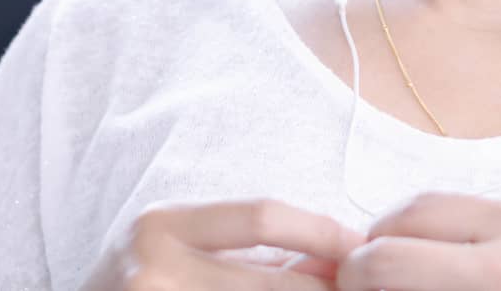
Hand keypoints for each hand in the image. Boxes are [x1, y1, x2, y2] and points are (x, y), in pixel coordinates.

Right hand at [78, 197, 366, 289]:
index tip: (360, 245)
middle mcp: (154, 266)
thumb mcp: (180, 252)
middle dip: (324, 286)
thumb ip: (255, 254)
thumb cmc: (140, 286)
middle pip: (271, 280)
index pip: (262, 216)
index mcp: (162, 225)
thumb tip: (340, 257)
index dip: (321, 230)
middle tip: (359, 286)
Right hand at [335, 192, 500, 290]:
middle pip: (400, 219)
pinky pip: (461, 208)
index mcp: (500, 279)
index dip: (352, 280)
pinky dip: (434, 235)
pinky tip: (434, 269)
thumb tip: (349, 280)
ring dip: (400, 239)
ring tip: (398, 277)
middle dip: (371, 255)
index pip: (386, 259)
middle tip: (365, 285)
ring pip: (427, 205)